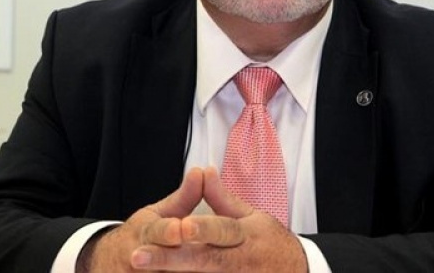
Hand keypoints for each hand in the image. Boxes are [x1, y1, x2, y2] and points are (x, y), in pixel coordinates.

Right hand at [79, 167, 205, 271]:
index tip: (180, 229)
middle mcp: (139, 257)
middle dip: (169, 259)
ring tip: (198, 271)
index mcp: (146, 232)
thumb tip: (203, 172)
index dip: (169, 231)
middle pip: (159, 260)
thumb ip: (184, 197)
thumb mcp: (159, 213)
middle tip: (187, 255)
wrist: (106, 263)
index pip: (157, 231)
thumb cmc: (142, 235)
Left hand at [130, 167, 307, 272]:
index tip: (181, 227)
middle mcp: (240, 261)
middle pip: (203, 261)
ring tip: (143, 272)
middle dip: (169, 260)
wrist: (295, 271)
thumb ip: (223, 198)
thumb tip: (204, 171)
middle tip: (138, 256)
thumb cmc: (269, 242)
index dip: (203, 229)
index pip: (222, 230)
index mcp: (246, 235)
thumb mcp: (252, 216)